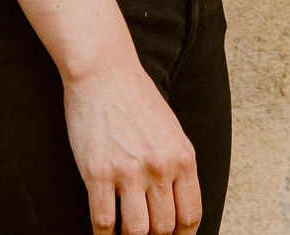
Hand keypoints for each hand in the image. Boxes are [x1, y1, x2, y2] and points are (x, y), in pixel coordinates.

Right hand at [63, 57, 200, 232]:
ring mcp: (130, 172)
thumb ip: (176, 166)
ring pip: (136, 232)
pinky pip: (103, 221)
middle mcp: (161, 167)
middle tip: (143, 234)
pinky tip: (102, 232)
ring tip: (123, 233)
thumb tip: (175, 203)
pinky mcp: (99, 173)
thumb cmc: (136, 98)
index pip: (190, 215)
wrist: (104, 72)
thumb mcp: (171, 130)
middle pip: (163, 228)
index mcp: (183, 157)